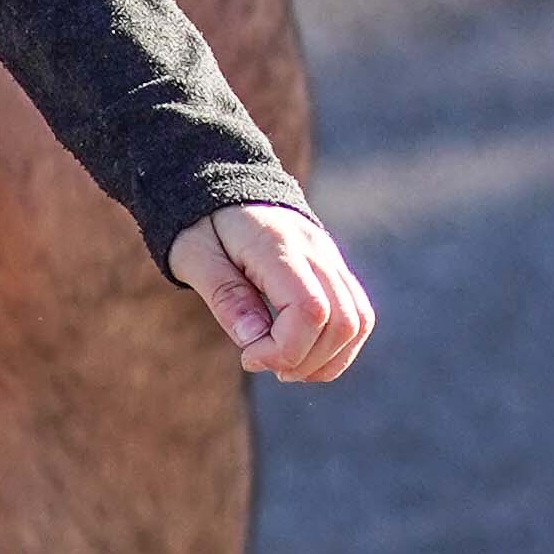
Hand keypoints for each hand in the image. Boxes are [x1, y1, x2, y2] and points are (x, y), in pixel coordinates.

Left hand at [165, 199, 372, 382]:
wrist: (226, 187)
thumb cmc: (203, 224)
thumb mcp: (195, 256)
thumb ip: (226, 296)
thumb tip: (254, 341)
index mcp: (277, 245)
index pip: (309, 310)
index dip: (285, 349)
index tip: (248, 357)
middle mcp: (314, 250)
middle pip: (342, 321)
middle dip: (306, 361)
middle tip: (263, 364)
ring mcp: (330, 258)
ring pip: (358, 321)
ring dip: (327, 360)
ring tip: (285, 367)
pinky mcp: (334, 269)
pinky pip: (357, 314)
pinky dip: (338, 347)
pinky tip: (304, 356)